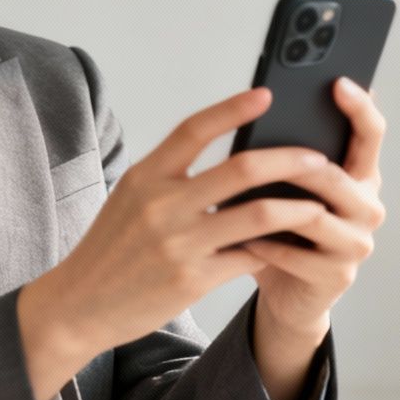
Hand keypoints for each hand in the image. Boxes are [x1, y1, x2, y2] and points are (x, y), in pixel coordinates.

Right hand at [24, 86, 330, 369]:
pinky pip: (248, 257)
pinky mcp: (192, 279)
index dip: (233, 109)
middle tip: (319, 158)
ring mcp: (179, 243)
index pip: (194, 129)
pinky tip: (289, 247)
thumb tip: (227, 160)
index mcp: (145, 176)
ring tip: (319, 205)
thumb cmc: (110, 249)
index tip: (266, 95)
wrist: (80, 304)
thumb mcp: (130, 199)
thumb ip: (171, 177)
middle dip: (289, 160)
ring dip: (297, 208)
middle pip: (242, 169)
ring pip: (257, 215)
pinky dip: (274, 250)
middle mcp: (162, 204)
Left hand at [242, 76, 387, 329]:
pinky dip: (265, 244)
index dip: (359, 109)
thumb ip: (286, 154)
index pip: (371, 135)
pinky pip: (296, 255)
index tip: (338, 83)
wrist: (285, 291)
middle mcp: (367, 207)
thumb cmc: (281, 230)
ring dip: (273, 207)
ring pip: (315, 216)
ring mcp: (356, 244)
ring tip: (237, 196)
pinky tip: (241, 238)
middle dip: (299, 162)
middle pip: (338, 176)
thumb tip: (258, 103)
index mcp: (359, 176)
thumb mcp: (285, 187)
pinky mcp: (337, 276)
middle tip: (263, 151)